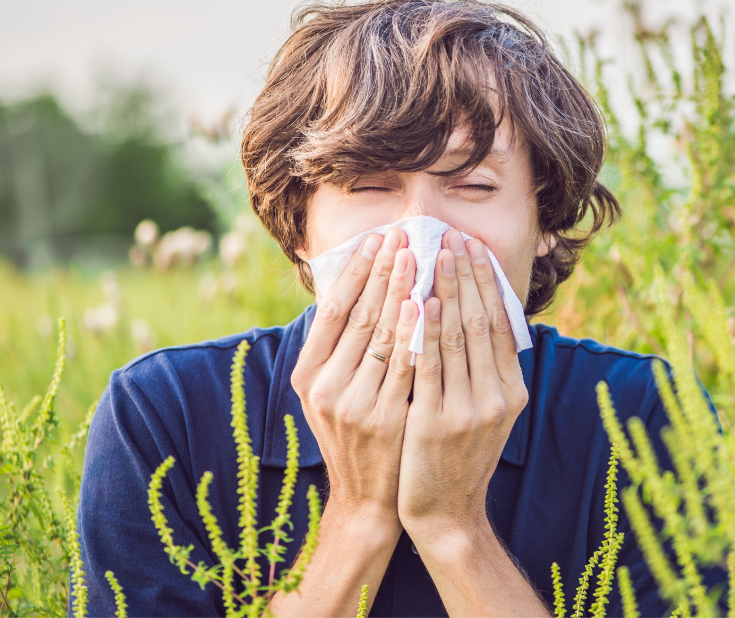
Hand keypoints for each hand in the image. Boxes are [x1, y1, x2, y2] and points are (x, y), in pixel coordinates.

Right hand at [290, 227, 418, 530]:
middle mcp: (324, 387)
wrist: (368, 498)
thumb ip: (339, 349)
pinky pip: (404, 366)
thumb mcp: (332, 393)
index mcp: (308, 376)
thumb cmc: (356, 435)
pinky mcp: (383, 419)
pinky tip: (426, 304)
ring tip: (418, 256)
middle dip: (382, 272)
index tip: (376, 239)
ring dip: (401, 291)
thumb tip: (355, 288)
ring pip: (381, 336)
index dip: (355, 272)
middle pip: (357, 316)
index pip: (332, 310)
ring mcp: (353, 404)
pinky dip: (415, 333)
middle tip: (402, 235)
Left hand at [397, 230, 528, 542]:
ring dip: (445, 290)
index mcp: (512, 391)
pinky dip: (426, 330)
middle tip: (453, 236)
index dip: (487, 282)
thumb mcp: (485, 413)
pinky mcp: (436, 421)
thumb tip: (478, 317)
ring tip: (434, 254)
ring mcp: (468, 410)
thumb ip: (485, 371)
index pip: (501, 323)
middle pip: (481, 322)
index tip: (473, 247)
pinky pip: (430, 365)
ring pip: (457, 337)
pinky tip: (420, 301)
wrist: (445, 513)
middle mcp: (497, 397)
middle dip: (466, 275)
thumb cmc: (458, 457)